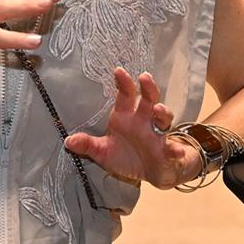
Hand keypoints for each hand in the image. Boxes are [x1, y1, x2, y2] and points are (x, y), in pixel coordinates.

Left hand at [64, 67, 201, 188]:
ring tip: (158, 110)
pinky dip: (175, 149)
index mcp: (126, 116)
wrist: (150, 173)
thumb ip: (88, 145)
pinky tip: (174, 150)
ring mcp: (157, 134)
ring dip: (163, 112)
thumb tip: (68, 141)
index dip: (123, 82)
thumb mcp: (103, 152)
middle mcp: (144, 120)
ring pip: (164, 117)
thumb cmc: (126, 156)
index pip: (126, 95)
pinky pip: (172, 148)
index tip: (118, 71)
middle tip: (144, 77)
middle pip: (149, 99)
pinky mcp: (167, 151)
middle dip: (148, 87)